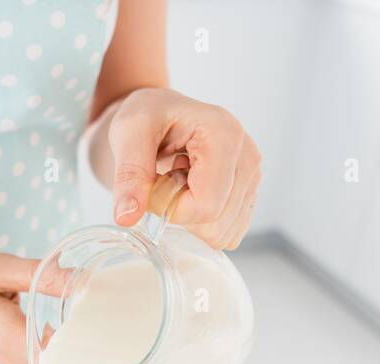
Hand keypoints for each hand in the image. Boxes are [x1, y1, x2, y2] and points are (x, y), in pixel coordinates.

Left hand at [107, 88, 261, 249]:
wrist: (160, 114)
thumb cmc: (148, 117)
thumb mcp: (128, 133)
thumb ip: (129, 174)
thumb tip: (127, 216)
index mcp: (225, 135)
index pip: (206, 205)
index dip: (171, 208)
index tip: (154, 185)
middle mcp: (248, 157)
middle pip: (216, 224)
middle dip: (181, 214)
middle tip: (166, 181)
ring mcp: (252, 178)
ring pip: (222, 234)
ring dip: (191, 219)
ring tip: (179, 183)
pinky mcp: (249, 194)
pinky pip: (227, 233)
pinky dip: (202, 223)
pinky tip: (191, 193)